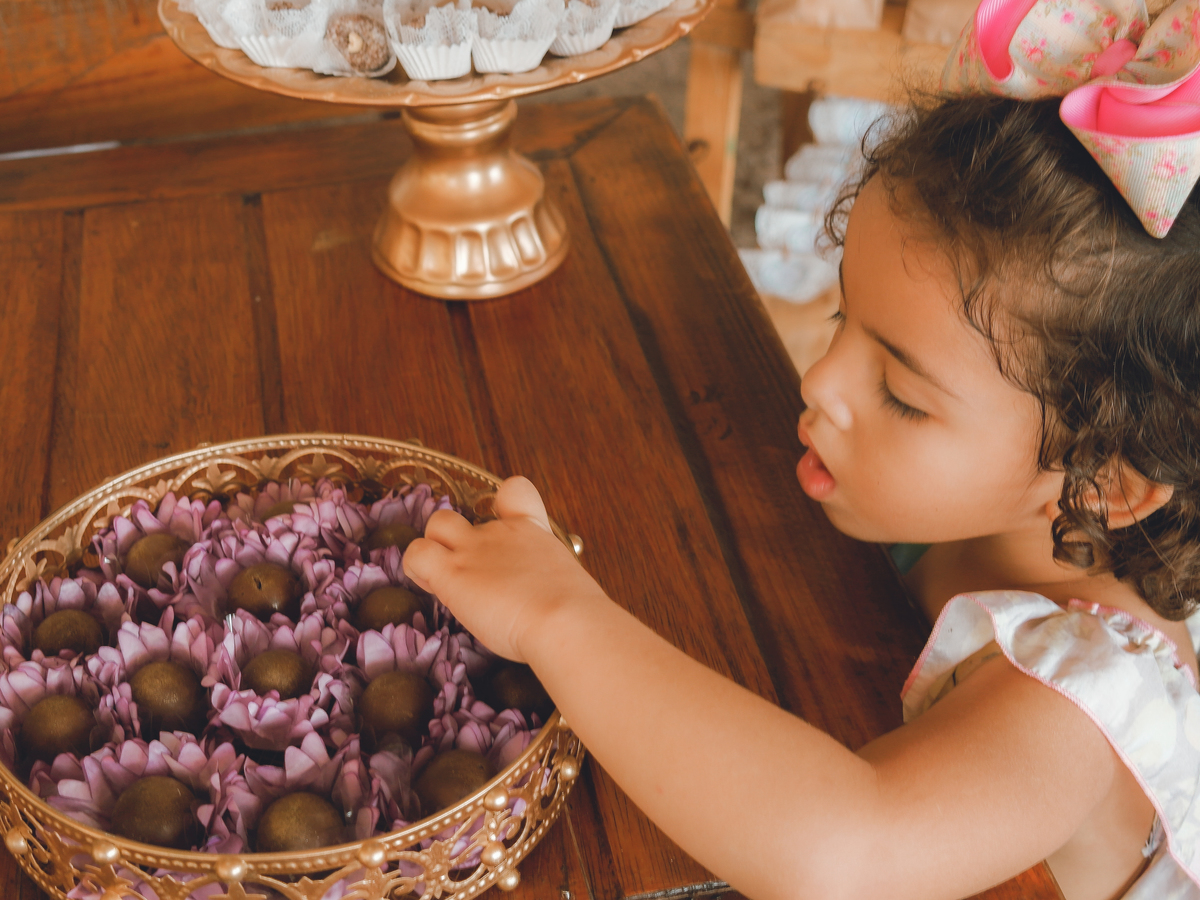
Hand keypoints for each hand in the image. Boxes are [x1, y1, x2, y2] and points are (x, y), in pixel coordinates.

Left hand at [403, 476, 600, 660]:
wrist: (564, 620)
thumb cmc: (574, 615)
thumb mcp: (565, 584)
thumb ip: (547, 581)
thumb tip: (548, 602)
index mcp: (532, 531)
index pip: (515, 490)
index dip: (501, 507)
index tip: (501, 538)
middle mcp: (500, 531)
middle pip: (464, 514)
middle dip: (456, 539)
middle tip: (468, 575)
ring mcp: (473, 549)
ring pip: (436, 524)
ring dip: (434, 548)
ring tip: (445, 580)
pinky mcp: (451, 573)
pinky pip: (416, 554)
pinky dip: (416, 568)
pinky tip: (433, 587)